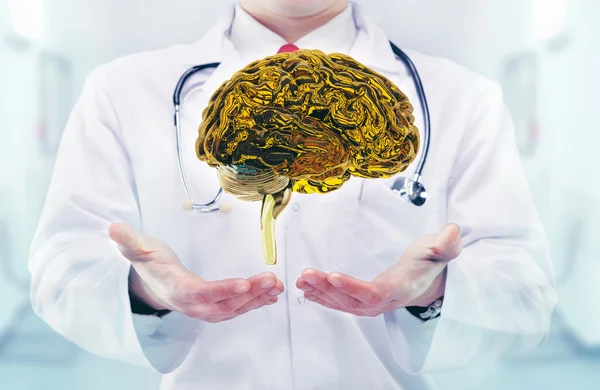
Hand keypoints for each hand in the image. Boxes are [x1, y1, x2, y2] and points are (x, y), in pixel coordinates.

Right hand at [108, 223, 283, 322]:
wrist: (150, 282)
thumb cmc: (148, 264)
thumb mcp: (137, 250)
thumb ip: (128, 241)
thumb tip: (113, 228)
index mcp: (176, 289)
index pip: (202, 293)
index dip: (223, 290)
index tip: (244, 284)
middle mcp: (192, 304)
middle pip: (224, 303)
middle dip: (250, 294)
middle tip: (272, 280)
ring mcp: (204, 308)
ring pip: (233, 308)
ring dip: (257, 299)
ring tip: (277, 287)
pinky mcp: (213, 306)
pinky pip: (235, 308)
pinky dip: (254, 302)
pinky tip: (270, 295)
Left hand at [296, 224, 461, 316]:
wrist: (428, 280)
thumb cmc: (429, 261)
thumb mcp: (440, 249)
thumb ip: (445, 244)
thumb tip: (453, 230)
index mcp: (401, 288)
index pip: (375, 292)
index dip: (355, 288)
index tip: (334, 276)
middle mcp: (385, 301)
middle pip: (353, 300)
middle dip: (328, 288)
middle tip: (307, 274)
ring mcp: (373, 304)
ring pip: (344, 303)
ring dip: (321, 292)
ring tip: (301, 280)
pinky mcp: (364, 302)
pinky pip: (342, 303)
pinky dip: (324, 297)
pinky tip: (307, 290)